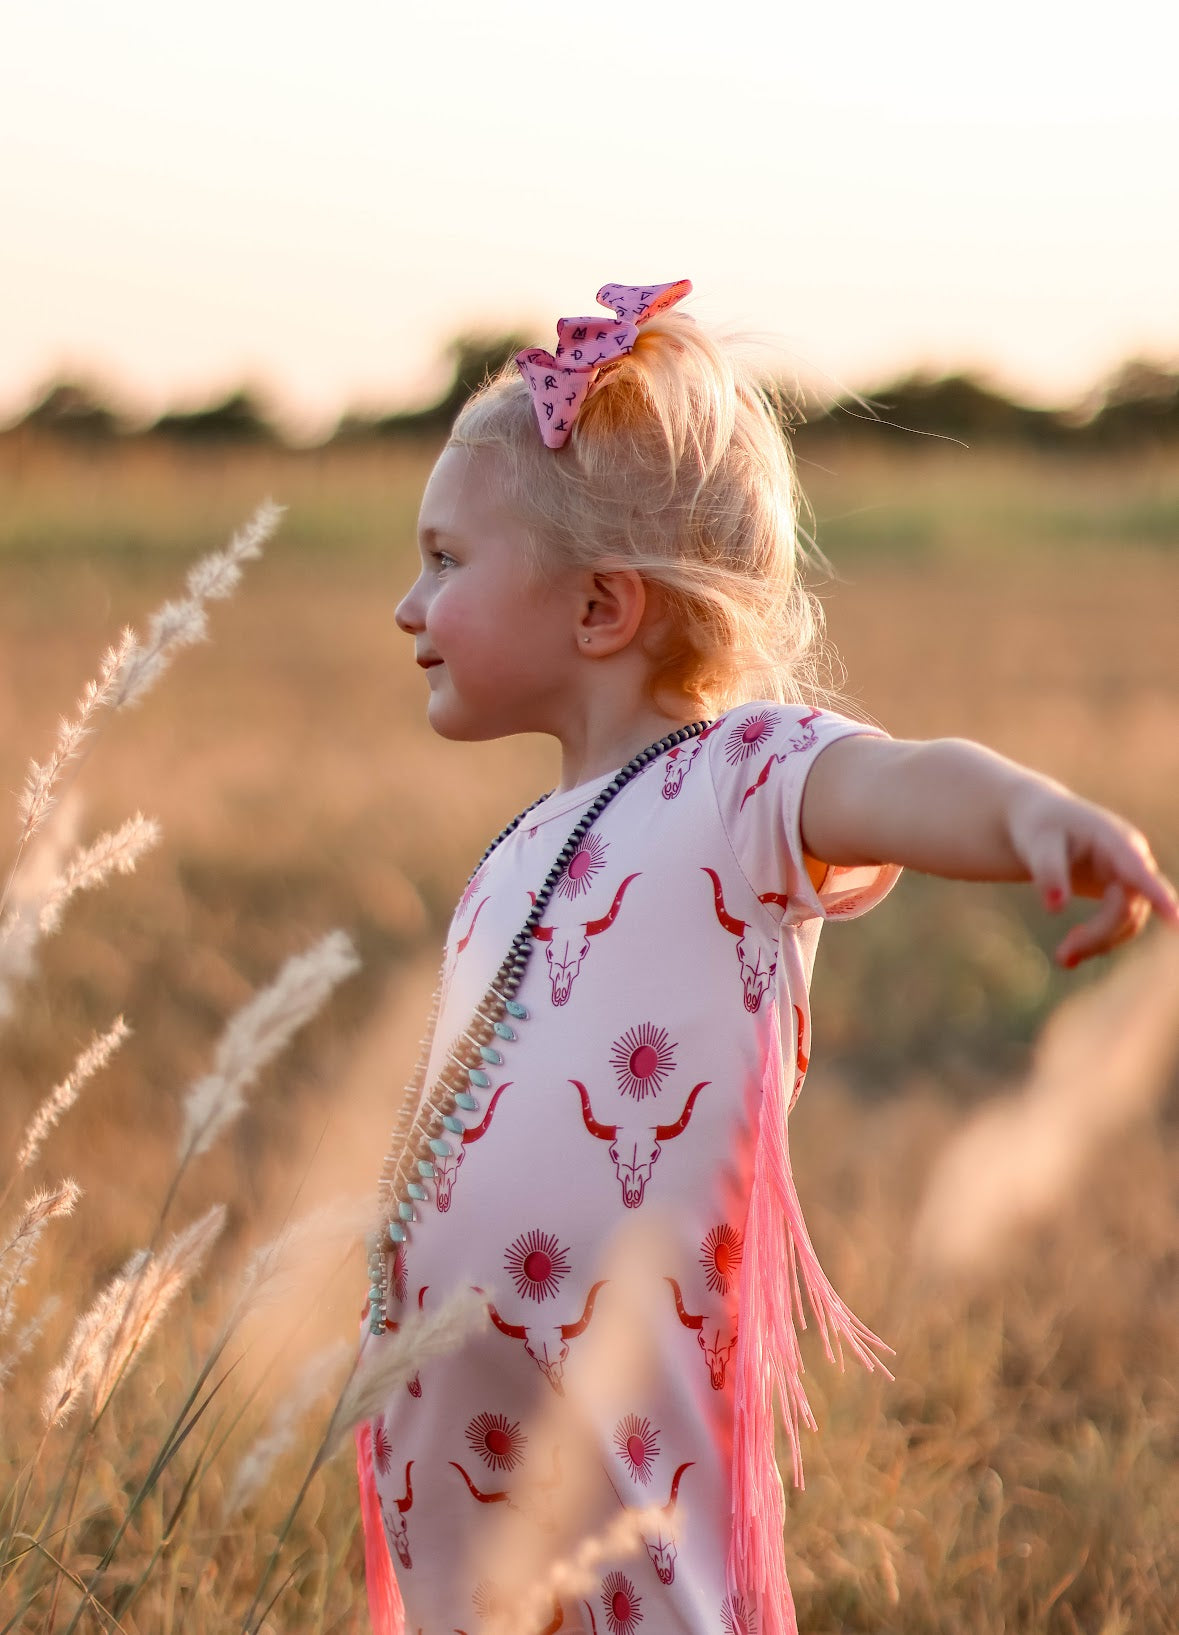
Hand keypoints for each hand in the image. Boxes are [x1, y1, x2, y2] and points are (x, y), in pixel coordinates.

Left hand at [1006, 783, 1178, 966]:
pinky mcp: (1123, 892)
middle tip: (1062, 958)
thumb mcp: (1037, 844)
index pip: (1138, 872)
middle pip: (1129, 907)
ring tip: (1063, 959)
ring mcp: (1132, 876)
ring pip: (1129, 921)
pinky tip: (1069, 954)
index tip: (1178, 921)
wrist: (1043, 821)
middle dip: (1100, 935)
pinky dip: (1098, 941)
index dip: (1159, 897)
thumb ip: (1048, 872)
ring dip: (1098, 943)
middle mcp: (1132, 858)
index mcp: (1114, 839)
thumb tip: (1055, 909)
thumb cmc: (1041, 827)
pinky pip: (1122, 924)